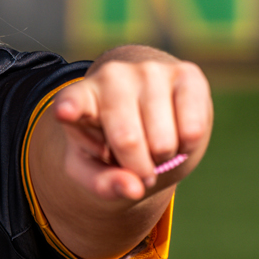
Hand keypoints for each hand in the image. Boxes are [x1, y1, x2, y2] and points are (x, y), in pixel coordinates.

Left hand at [48, 47, 212, 202]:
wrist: (146, 114)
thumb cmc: (111, 145)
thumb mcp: (94, 171)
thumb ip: (104, 185)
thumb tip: (134, 188)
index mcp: (78, 99)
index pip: (72, 102)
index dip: (70, 108)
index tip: (65, 112)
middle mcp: (111, 76)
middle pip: (127, 140)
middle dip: (138, 168)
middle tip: (138, 166)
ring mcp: (149, 71)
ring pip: (163, 141)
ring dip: (163, 158)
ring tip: (154, 145)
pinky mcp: (186, 74)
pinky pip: (193, 130)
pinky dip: (187, 147)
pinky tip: (177, 134)